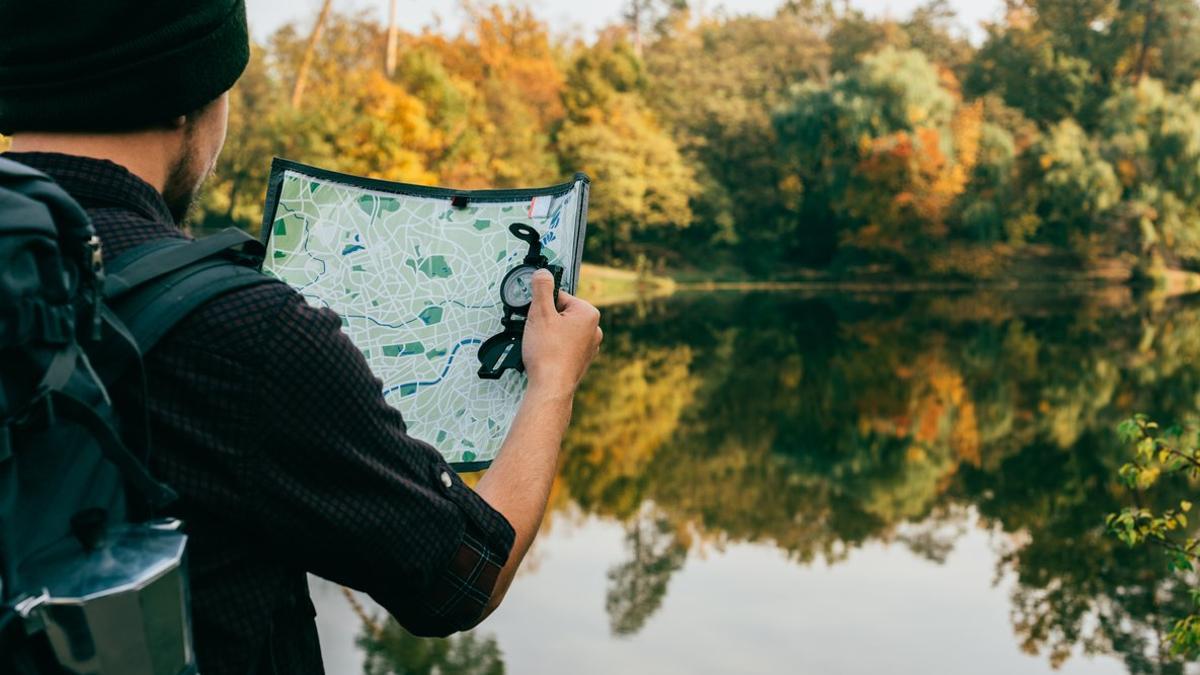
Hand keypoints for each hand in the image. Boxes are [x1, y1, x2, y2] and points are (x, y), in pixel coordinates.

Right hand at [522, 269, 601, 397]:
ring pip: (562, 331)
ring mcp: (589, 347)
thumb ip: (542, 288)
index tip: (537, 317)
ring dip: (549, 335)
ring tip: (542, 347)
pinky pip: (564, 347)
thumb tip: (544, 273)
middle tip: (538, 334)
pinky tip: (546, 356)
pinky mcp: (581, 361)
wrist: (551, 387)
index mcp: (588, 313)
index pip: (560, 297)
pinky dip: (554, 349)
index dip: (543, 306)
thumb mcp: (540, 313)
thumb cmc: (548, 353)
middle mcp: (594, 329)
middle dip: (547, 321)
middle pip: (561, 314)